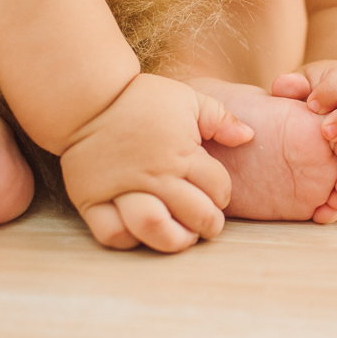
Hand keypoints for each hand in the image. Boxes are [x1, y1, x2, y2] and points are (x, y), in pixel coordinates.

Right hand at [60, 74, 252, 252]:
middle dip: (210, 224)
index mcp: (181, 152)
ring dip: (174, 239)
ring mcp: (123, 189)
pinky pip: (112, 234)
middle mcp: (155, 174)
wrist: (88, 98)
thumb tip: (248, 135)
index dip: (223, 194)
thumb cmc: (142, 99)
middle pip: (195, 213)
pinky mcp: (93, 199)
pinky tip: (139, 231)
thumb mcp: (187, 98)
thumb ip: (220, 117)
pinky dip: (128, 239)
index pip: (218, 187)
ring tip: (181, 236)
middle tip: (207, 223)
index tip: (215, 192)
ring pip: (155, 228)